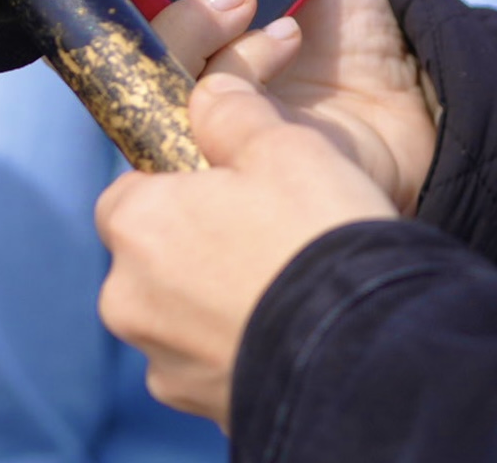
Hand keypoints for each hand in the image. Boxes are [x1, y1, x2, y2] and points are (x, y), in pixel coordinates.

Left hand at [95, 71, 398, 421]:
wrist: (368, 352)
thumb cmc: (316, 235)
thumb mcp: (282, 144)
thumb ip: (230, 109)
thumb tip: (210, 92)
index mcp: (133, 223)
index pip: (136, 190)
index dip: (183, 183)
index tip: (231, 188)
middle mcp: (128, 297)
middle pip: (157, 254)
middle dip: (201, 244)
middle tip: (268, 234)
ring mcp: (162, 360)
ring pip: (184, 312)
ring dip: (221, 299)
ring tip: (286, 283)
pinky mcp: (200, 405)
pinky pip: (212, 361)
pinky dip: (242, 344)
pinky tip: (290, 328)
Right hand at [145, 0, 437, 212]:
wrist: (404, 116)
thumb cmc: (346, 30)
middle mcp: (162, 43)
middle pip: (107, 2)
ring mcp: (181, 98)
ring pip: (145, 52)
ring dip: (197, 18)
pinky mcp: (210, 148)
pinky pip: (197, 104)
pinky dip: (243, 63)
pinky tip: (284, 42)